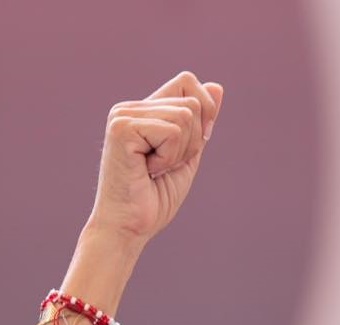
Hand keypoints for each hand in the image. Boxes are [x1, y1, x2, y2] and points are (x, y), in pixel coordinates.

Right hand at [87, 71, 225, 245]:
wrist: (129, 228)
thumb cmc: (154, 199)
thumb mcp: (188, 155)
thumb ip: (201, 123)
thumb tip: (217, 87)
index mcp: (144, 110)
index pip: (187, 81)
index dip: (204, 111)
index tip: (195, 146)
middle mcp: (130, 107)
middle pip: (192, 103)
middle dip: (193, 142)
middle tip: (164, 166)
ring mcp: (123, 115)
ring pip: (185, 116)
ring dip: (180, 153)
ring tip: (154, 169)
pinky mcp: (122, 127)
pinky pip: (172, 132)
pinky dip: (169, 158)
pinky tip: (146, 171)